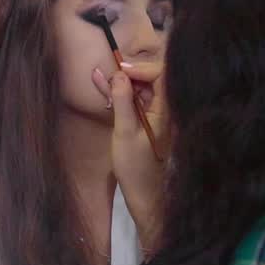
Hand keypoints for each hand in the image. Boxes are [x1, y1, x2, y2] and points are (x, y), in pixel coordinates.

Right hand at [92, 61, 168, 252]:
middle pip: (151, 80)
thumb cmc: (136, 167)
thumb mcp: (124, 132)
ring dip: (120, 83)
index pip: (161, 75)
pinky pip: (133, 103)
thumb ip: (122, 102)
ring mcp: (154, 117)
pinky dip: (119, 96)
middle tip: (106, 73)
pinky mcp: (145, 124)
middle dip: (128, 73)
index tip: (119, 70)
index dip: (140, 68)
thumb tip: (119, 74)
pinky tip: (102, 86)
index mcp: (165, 110)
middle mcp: (163, 110)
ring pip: (139, 90)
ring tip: (99, 76)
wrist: (144, 197)